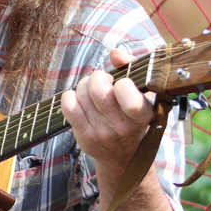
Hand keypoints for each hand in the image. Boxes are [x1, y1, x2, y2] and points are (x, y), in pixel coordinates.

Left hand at [61, 48, 154, 173]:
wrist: (124, 157)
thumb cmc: (133, 117)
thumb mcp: (142, 95)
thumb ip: (132, 68)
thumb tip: (115, 52)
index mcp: (142, 114)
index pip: (125, 90)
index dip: (120, 81)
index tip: (122, 85)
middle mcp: (122, 127)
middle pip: (97, 89)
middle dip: (97, 77)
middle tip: (103, 83)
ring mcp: (101, 133)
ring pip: (81, 93)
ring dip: (84, 86)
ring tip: (93, 92)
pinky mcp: (84, 136)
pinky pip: (68, 105)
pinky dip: (70, 95)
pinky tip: (79, 99)